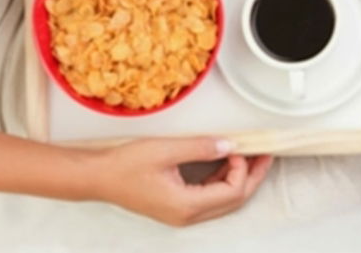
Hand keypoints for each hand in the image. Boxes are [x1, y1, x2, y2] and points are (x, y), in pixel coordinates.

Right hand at [90, 136, 273, 225]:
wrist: (98, 177)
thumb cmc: (125, 165)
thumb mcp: (165, 150)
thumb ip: (199, 148)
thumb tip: (228, 145)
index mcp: (187, 205)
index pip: (231, 192)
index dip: (242, 169)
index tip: (241, 146)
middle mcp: (187, 215)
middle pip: (232, 201)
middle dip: (250, 177)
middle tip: (262, 155)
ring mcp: (181, 214)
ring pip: (222, 201)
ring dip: (235, 179)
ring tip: (244, 156)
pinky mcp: (176, 207)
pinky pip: (208, 198)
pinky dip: (219, 181)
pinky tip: (221, 163)